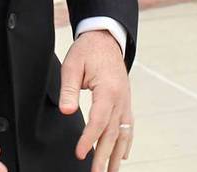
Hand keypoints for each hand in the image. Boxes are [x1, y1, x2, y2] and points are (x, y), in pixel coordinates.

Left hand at [59, 31, 132, 171]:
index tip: (79, 154)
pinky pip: (128, 127)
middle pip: (112, 133)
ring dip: (117, 156)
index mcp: (108, 89)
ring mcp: (125, 102)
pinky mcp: (125, 102)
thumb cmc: (88, 51)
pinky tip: (123, 156)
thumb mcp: (72, 64)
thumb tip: (67, 111)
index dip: (89, 139)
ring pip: (123, 134)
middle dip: (104, 156)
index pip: (99, 120)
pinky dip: (126, 143)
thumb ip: (69, 89)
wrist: (106, 39)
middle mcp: (121, 99)